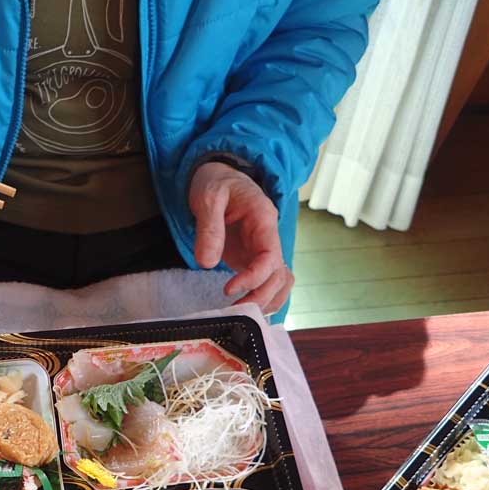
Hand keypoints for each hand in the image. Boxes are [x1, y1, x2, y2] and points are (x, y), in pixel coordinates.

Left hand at [189, 162, 293, 314]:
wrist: (218, 175)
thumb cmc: (215, 182)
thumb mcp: (208, 197)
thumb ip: (209, 229)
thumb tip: (208, 263)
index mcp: (263, 219)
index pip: (270, 257)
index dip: (254, 278)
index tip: (229, 289)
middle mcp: (269, 237)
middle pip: (279, 275)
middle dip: (260, 296)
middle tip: (234, 311)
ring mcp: (263, 249)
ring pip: (280, 281)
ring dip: (266, 301)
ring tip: (240, 314)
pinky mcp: (254, 257)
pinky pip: (269, 281)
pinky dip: (264, 297)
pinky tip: (247, 310)